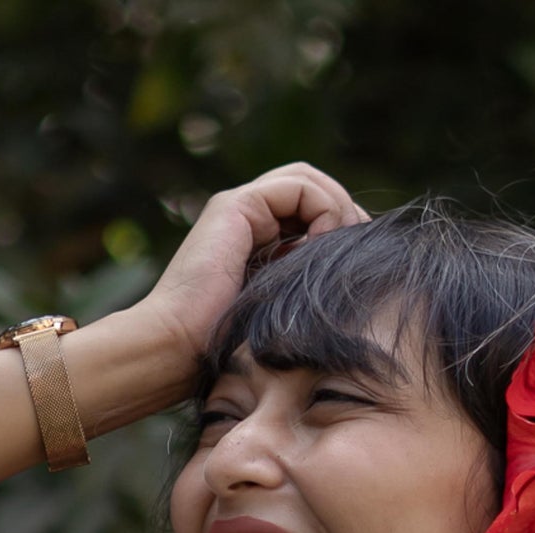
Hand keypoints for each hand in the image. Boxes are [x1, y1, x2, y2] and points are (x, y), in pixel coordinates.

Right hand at [140, 163, 368, 377]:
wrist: (176, 349)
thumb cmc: (224, 351)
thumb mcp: (281, 317)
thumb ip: (305, 291)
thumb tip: (350, 284)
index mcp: (257, 240)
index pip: (311, 209)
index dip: (341, 227)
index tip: (358, 263)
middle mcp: (248, 217)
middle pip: (312, 186)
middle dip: (343, 210)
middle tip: (358, 247)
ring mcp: (241, 208)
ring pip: (307, 179)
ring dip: (336, 207)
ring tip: (340, 247)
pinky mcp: (238, 206)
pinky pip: (298, 186)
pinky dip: (322, 209)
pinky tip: (321, 246)